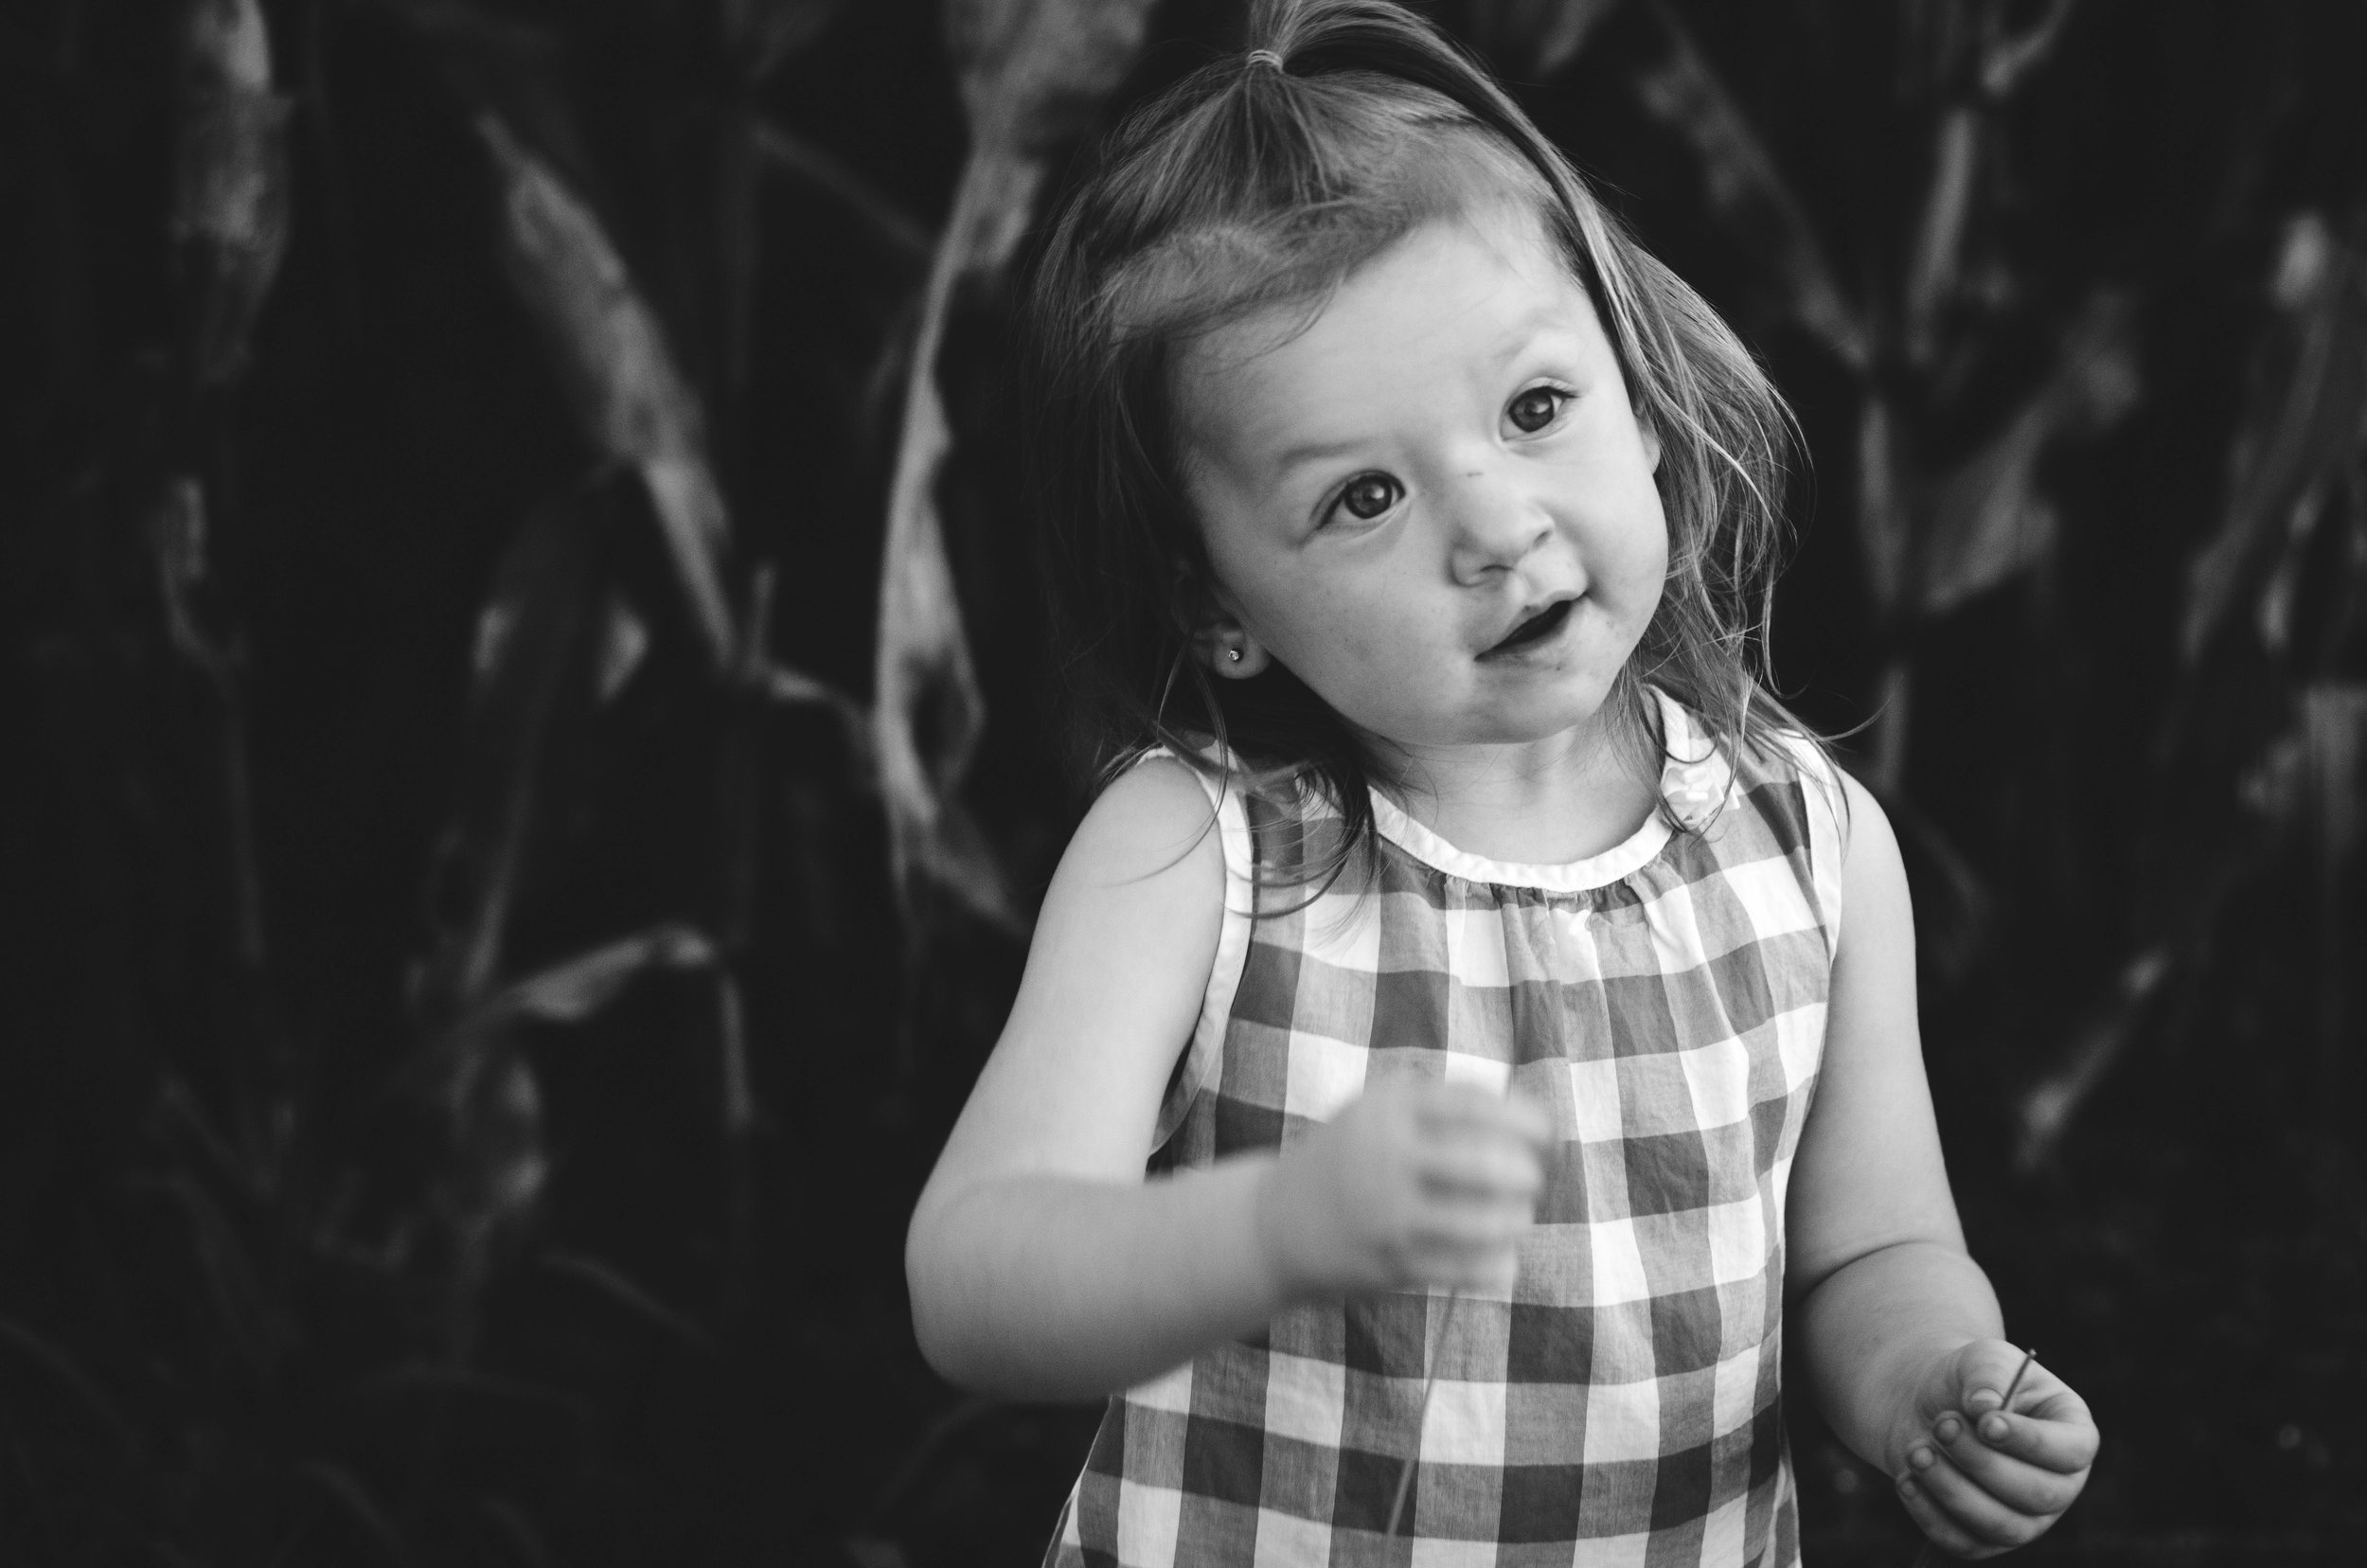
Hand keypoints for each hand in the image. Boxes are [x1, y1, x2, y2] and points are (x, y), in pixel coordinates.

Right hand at [1254, 1080, 1548, 1300]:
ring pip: (1484, 1221)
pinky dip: (1497, 1264)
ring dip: (1516, 1221)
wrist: (1273, 1225)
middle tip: (1533, 1178)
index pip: (1475, 1105)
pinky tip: (1503, 1259)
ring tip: (1519, 1218)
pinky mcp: (1389, 1264)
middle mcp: (1386, 1155)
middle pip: (1486, 1162)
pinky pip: (1466, 1268)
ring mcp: (1387, 1213)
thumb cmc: (1348, 1160)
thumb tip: (1532, 1117)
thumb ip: (1442, 1105)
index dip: (1524, 1120)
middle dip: (1527, 1173)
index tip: (1546, 1135)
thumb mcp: (1378, 1112)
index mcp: (1388, 1108)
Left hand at [1890, 1341, 2097, 1558]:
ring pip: (2002, 1526)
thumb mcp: (1981, 1358)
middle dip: (1981, 1461)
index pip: (2072, 1452)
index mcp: (2073, 1435)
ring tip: (1916, 1450)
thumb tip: (1984, 1407)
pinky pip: (1964, 1543)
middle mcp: (2059, 1484)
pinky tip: (1907, 1479)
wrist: (1926, 1405)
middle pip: (2037, 1495)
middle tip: (1941, 1424)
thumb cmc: (1967, 1381)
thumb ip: (1987, 1375)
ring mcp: (2026, 1518)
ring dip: (1952, 1489)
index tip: (1986, 1423)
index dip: (2032, 1442)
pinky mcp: (1985, 1538)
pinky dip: (1931, 1514)